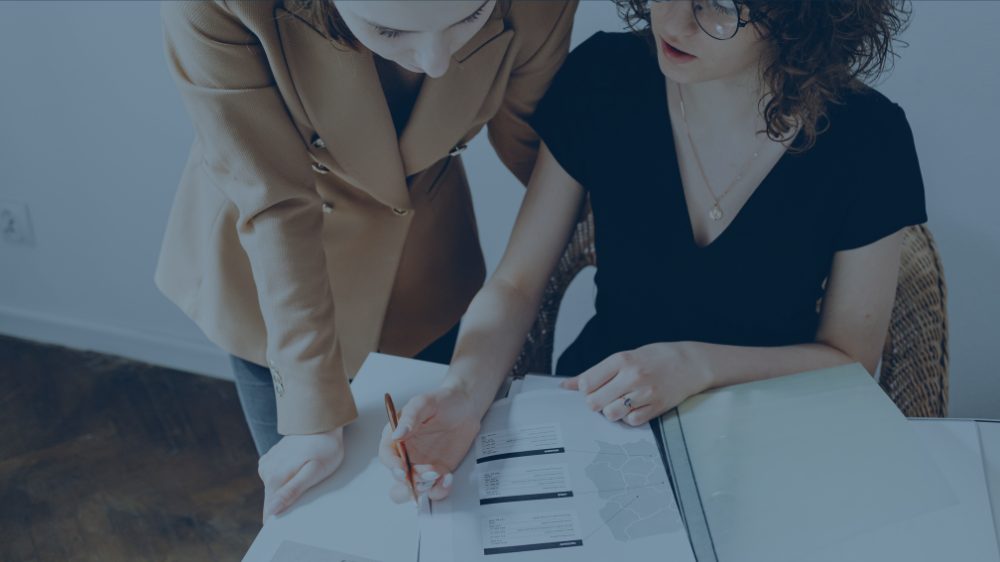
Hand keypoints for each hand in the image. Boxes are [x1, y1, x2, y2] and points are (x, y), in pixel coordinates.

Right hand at [258, 426, 344, 523]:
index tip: (294, 517)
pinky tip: (299, 466)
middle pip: (273, 498)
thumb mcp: (314, 473)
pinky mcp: (271, 457)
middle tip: (308, 488)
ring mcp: (267, 462)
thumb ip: (292, 491)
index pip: (269, 510)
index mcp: (274, 478)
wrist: (321, 421)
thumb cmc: (324, 448)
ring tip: (305, 474)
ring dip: (288, 486)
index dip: (281, 517)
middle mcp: (266, 470)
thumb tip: (272, 509)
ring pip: (275, 486)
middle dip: (288, 499)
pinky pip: (276, 475)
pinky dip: (287, 475)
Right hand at [378, 385, 481, 503]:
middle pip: (397, 479)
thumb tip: (397, 434)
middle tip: (426, 475)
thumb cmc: (443, 401)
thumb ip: (411, 416)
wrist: (465, 407)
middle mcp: (406, 455)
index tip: (403, 468)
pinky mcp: (437, 473)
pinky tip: (448, 477)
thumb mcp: (425, 402)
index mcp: (396, 437)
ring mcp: (421, 466)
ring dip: (423, 489)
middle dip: (409, 483)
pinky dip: (440, 490)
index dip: (392, 464)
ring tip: (439, 475)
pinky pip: (434, 491)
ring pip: (413, 491)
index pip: (386, 455)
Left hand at [560, 342, 713, 425]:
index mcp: (621, 360)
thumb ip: (594, 372)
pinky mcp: (656, 408)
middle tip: (605, 397)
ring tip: (620, 402)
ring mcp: (645, 394)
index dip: (584, 389)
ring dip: (611, 411)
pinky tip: (634, 407)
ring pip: (611, 414)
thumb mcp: (624, 357)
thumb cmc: (655, 358)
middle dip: (595, 402)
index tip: (592, 387)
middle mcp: (632, 376)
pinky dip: (628, 418)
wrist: (690, 363)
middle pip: (594, 402)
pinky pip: (631, 422)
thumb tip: (564, 385)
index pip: (586, 383)